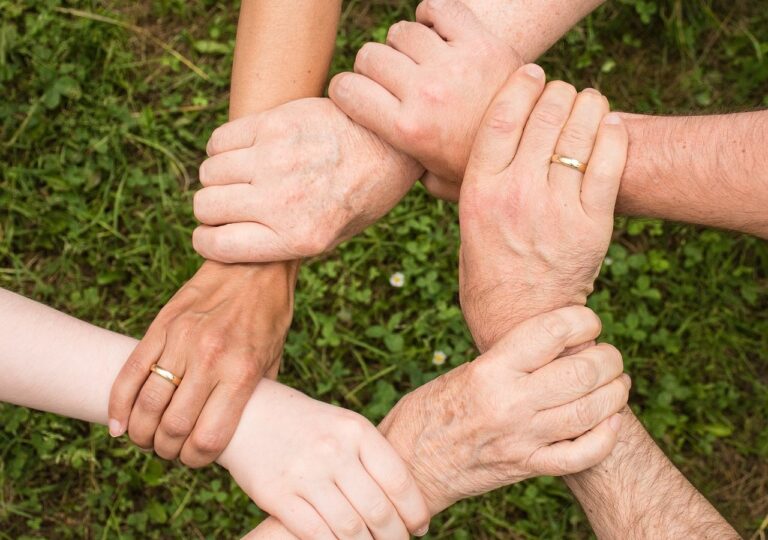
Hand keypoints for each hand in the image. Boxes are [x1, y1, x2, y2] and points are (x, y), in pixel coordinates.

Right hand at [108, 261, 295, 465]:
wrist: (254, 264)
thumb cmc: (269, 316)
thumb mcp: (273, 359)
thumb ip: (254, 396)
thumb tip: (237, 431)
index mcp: (241, 372)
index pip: (208, 438)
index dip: (196, 460)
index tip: (195, 459)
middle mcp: (210, 358)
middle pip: (172, 427)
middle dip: (166, 450)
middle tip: (169, 450)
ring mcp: (181, 340)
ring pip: (146, 404)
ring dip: (141, 432)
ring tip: (146, 438)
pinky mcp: (161, 326)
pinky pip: (130, 372)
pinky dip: (118, 404)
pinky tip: (119, 424)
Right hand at [192, 98, 421, 262]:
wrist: (391, 144)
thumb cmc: (361, 195)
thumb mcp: (332, 237)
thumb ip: (284, 243)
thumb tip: (232, 243)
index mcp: (298, 238)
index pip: (217, 245)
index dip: (207, 241)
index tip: (212, 234)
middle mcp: (282, 201)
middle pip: (206, 206)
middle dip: (211, 209)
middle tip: (230, 203)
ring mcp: (276, 160)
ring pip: (209, 172)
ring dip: (218, 177)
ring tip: (241, 176)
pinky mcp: (274, 124)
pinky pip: (220, 140)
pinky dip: (222, 148)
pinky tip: (244, 151)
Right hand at [218, 380, 429, 539]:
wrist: (247, 414)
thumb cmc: (305, 425)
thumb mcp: (342, 426)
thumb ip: (370, 456)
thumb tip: (404, 500)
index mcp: (356, 430)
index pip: (398, 480)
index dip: (415, 511)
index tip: (420, 527)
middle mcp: (333, 451)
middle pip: (378, 510)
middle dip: (394, 537)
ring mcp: (305, 473)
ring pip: (350, 528)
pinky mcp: (277, 495)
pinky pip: (315, 534)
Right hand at [329, 0, 520, 199]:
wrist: (536, 146)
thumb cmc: (480, 167)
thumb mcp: (437, 182)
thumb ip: (406, 171)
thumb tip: (382, 165)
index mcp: (407, 130)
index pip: (346, 89)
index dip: (345, 90)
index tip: (355, 94)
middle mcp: (425, 93)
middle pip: (370, 56)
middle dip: (372, 68)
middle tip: (391, 80)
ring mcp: (453, 64)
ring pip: (401, 32)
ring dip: (404, 44)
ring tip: (418, 60)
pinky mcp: (481, 42)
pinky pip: (439, 8)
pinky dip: (432, 14)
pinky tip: (436, 32)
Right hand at [380, 306, 628, 513]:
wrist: (409, 464)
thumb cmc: (430, 410)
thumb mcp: (464, 372)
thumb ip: (508, 360)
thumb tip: (555, 344)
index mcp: (489, 370)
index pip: (552, 332)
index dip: (582, 320)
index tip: (589, 321)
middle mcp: (509, 403)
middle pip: (582, 372)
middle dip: (608, 358)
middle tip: (609, 355)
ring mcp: (522, 439)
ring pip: (590, 411)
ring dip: (615, 393)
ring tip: (618, 382)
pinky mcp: (527, 467)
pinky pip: (581, 455)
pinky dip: (606, 437)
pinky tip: (611, 422)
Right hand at [458, 67, 627, 350]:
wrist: (521, 322)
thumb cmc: (488, 273)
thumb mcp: (466, 225)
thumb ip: (470, 185)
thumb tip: (470, 147)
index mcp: (479, 192)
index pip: (501, 117)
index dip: (520, 85)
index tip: (532, 72)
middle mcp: (516, 195)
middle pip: (544, 116)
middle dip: (557, 92)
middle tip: (563, 92)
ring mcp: (556, 209)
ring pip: (579, 132)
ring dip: (588, 106)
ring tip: (589, 102)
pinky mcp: (592, 225)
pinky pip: (609, 163)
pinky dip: (613, 135)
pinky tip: (610, 125)